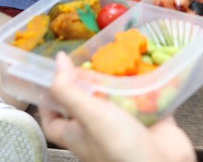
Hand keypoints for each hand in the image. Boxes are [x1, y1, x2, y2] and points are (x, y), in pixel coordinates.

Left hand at [39, 52, 196, 161]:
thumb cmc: (119, 148)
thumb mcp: (88, 116)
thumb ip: (68, 90)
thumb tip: (57, 61)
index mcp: (77, 133)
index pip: (54, 118)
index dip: (50, 99)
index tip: (55, 75)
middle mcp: (99, 130)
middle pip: (88, 101)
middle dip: (91, 80)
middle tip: (94, 56)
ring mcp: (126, 126)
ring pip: (119, 98)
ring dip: (122, 79)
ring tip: (122, 54)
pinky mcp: (151, 121)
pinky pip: (148, 99)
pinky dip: (149, 84)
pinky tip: (150, 65)